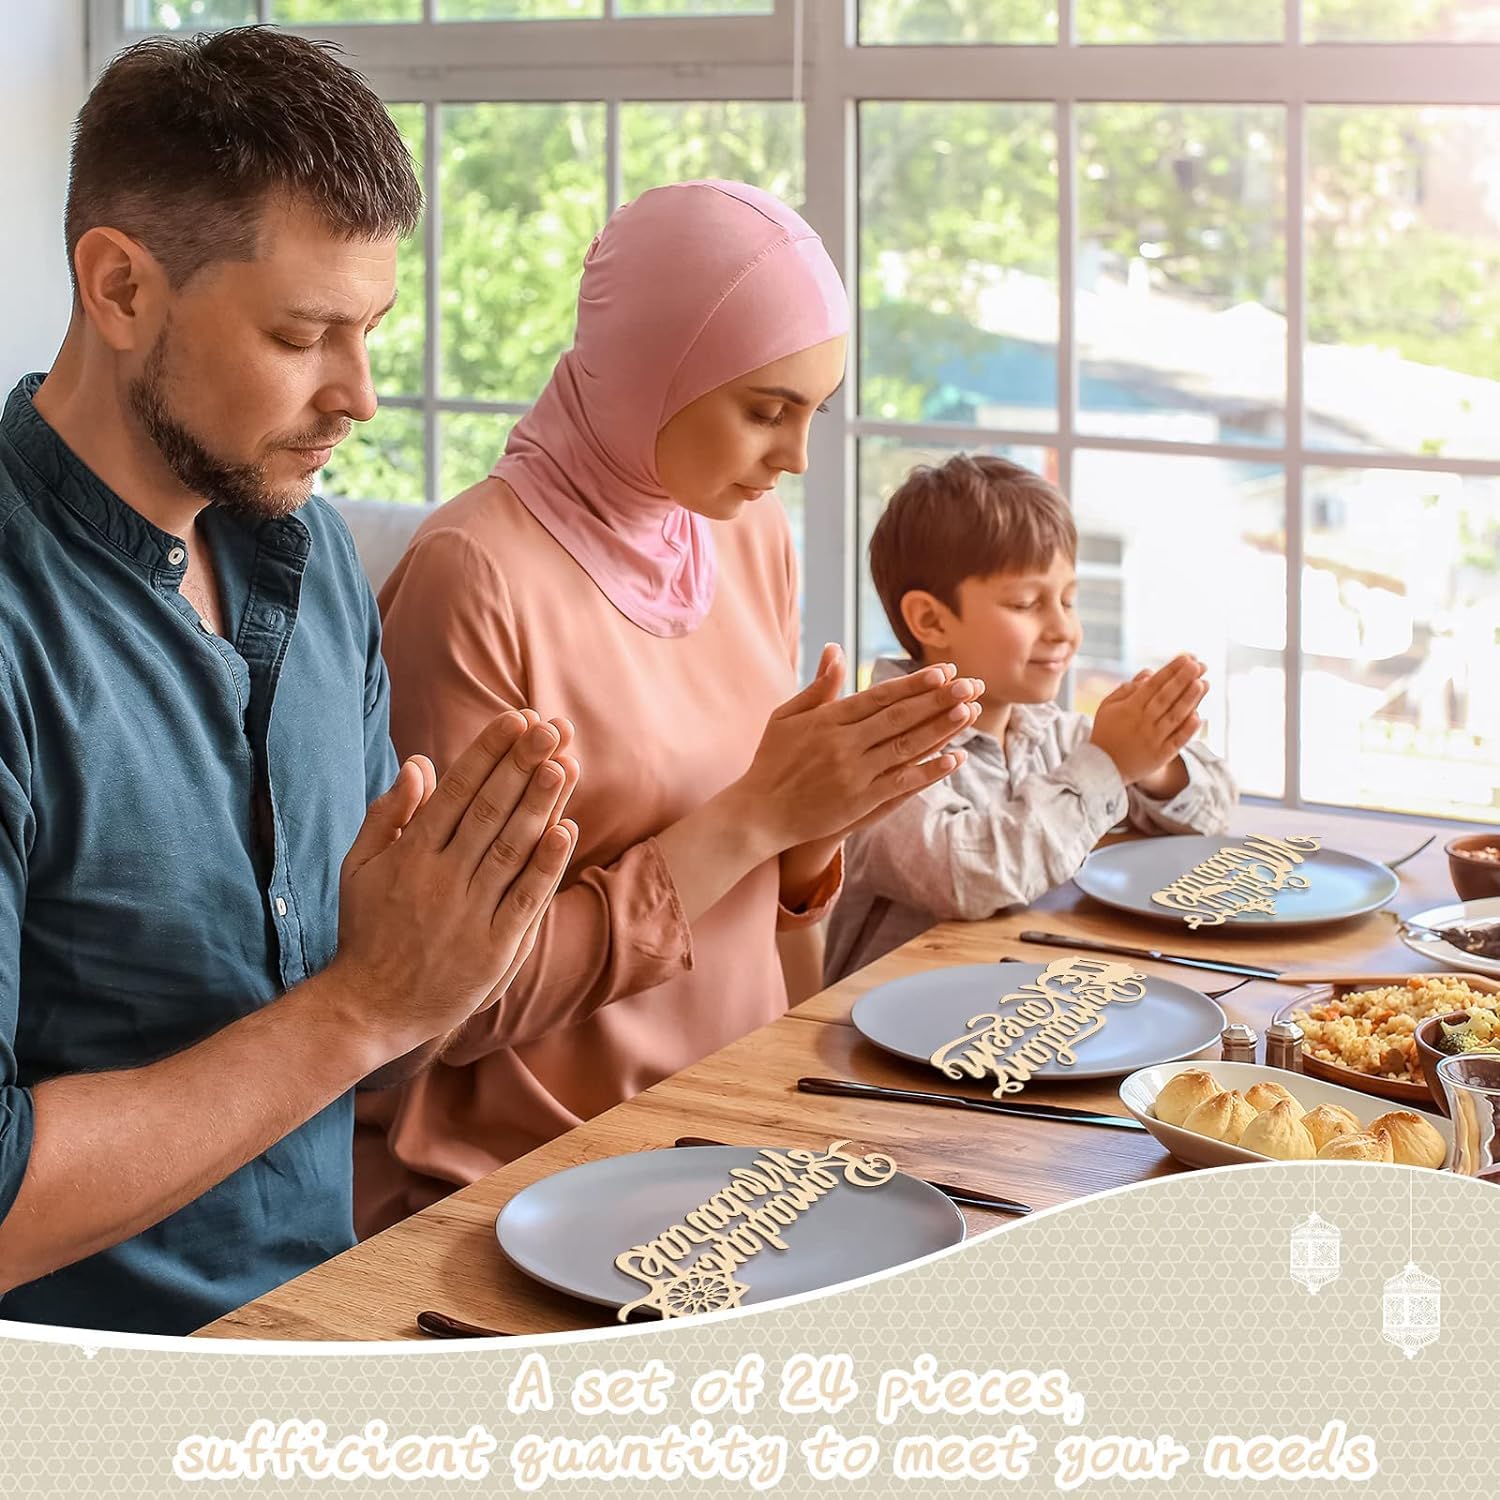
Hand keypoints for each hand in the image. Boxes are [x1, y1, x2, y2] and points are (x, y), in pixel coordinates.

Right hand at [328, 711, 579, 1053]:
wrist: (371, 1009)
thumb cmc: (367, 931)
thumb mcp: (360, 867)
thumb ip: (389, 814)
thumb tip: (421, 763)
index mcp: (410, 855)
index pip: (457, 791)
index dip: (488, 753)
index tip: (516, 718)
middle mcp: (441, 879)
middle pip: (489, 811)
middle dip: (521, 765)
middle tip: (549, 727)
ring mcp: (469, 914)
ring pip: (511, 849)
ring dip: (540, 805)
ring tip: (564, 763)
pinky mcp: (494, 949)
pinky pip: (525, 899)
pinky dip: (546, 865)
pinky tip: (566, 830)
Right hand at [736, 645, 982, 852]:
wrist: (759, 814)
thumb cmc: (772, 761)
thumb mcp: (787, 717)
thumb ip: (818, 686)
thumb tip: (836, 650)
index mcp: (827, 720)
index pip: (878, 697)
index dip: (912, 684)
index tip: (941, 672)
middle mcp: (843, 745)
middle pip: (899, 718)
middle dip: (937, 700)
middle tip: (969, 684)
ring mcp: (854, 774)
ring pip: (906, 747)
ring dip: (940, 729)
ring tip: (968, 711)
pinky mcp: (860, 802)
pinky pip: (902, 783)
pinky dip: (930, 771)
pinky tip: (954, 758)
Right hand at [1089, 653, 1207, 786]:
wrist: (1103, 768)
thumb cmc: (1107, 732)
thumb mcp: (1108, 707)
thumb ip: (1127, 689)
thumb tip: (1150, 672)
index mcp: (1129, 708)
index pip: (1153, 685)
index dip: (1170, 670)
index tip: (1186, 657)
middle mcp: (1142, 722)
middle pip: (1165, 698)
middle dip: (1183, 679)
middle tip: (1198, 664)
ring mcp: (1153, 739)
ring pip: (1174, 717)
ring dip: (1190, 700)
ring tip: (1204, 683)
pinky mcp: (1161, 755)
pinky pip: (1177, 740)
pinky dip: (1188, 729)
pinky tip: (1198, 715)